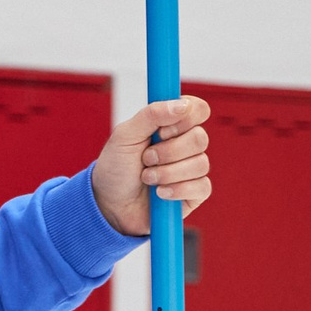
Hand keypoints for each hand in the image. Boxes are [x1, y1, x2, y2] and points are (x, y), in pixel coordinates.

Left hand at [90, 96, 211, 237]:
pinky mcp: (194, 194)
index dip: (186, 118)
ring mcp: (191, 169)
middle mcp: (185, 144)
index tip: (162, 130)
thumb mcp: (125, 135)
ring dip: (167, 173)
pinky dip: (177, 190)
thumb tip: (182, 104)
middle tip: (146, 159)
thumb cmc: (116, 168)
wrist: (108, 205)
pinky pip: (201, 187)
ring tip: (146, 178)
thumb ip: (151, 114)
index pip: (198, 109)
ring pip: (200, 164)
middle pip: (200, 138)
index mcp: (171, 125)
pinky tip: (160, 193)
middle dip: (168, 151)